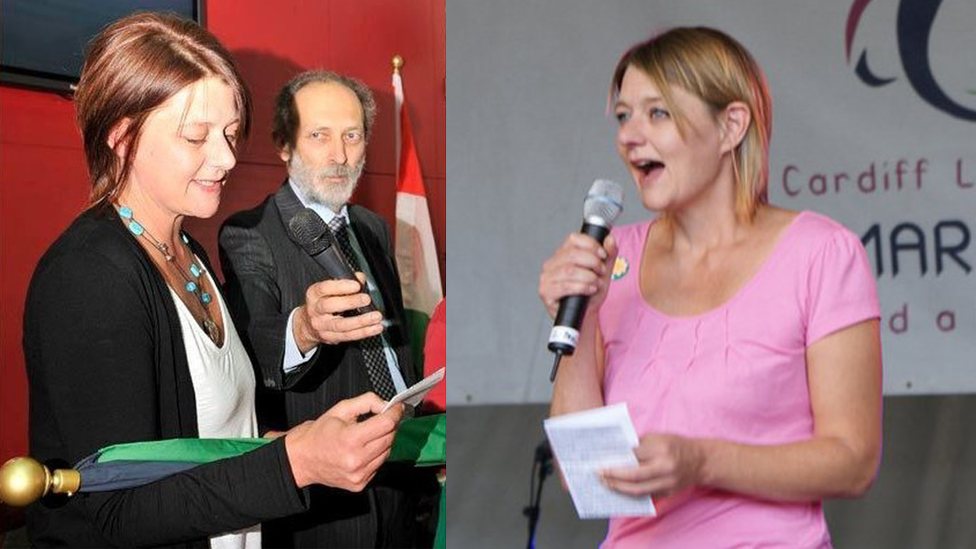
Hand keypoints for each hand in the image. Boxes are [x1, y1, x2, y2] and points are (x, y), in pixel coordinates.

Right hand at [285, 392, 403, 490]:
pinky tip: (363, 450)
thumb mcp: (341, 409)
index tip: (396, 407)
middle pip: (389, 438)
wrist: (303, 458)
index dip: (395, 413)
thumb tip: (386, 405)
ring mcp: (359, 474)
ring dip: (383, 441)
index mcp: (350, 439)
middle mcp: (356, 460)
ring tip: (367, 436)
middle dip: (389, 426)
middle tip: (380, 419)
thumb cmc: (320, 433)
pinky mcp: (360, 484)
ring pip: (387, 452)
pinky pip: (379, 465)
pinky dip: (376, 455)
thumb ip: (367, 402)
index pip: (386, 424)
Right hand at [294, 272, 383, 350]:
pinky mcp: (330, 338)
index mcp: (314, 294)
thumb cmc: (324, 302)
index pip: (325, 288)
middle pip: (330, 306)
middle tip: (366, 299)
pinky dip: (363, 332)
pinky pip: (348, 336)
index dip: (341, 286)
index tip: (356, 285)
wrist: (309, 325)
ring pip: (341, 325)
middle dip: (351, 302)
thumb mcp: (329, 290)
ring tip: (375, 316)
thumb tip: (360, 278)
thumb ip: (346, 282)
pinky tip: (374, 328)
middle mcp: (315, 310)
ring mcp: (322, 326)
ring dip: (361, 321)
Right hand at [539, 233, 617, 318]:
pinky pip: (564, 287)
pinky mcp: (546, 292)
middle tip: (601, 272)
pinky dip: (581, 287)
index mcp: (563, 253)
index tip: (603, 255)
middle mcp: (552, 263)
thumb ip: (609, 255)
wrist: (584, 315)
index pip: (573, 238)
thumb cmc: (590, 293)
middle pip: (572, 254)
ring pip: (569, 271)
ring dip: (588, 277)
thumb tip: (610, 239)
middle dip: (593, 262)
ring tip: (597, 283)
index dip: (591, 244)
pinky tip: (590, 290)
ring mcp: (546, 278)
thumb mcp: (603, 272)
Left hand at [601, 433, 704, 497]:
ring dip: (619, 488)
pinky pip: (645, 495)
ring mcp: (668, 484)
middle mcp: (666, 468)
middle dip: (613, 476)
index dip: (616, 460)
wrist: (700, 461)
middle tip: (599, 474)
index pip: (634, 456)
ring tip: (606, 483)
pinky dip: (630, 493)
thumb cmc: (675, 446)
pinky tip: (619, 489)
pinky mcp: (667, 494)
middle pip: (634, 476)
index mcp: (662, 450)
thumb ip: (638, 445)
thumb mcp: (658, 438)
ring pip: (638, 490)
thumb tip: (615, 452)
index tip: (601, 461)